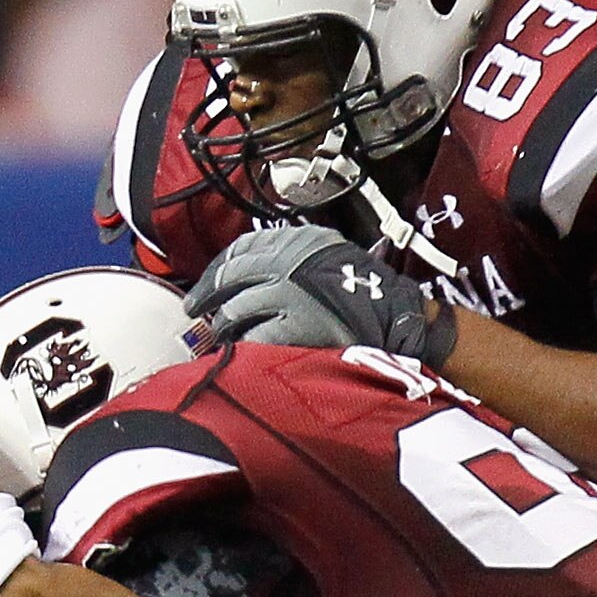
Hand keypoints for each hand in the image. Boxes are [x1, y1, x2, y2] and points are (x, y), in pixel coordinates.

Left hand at [187, 225, 454, 366]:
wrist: (400, 320)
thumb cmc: (367, 293)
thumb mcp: (329, 256)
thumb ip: (291, 258)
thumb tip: (246, 272)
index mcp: (298, 242)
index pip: (241, 248)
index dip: (218, 269)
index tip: (206, 283)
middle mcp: (289, 262)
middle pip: (229, 278)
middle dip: (207, 296)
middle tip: (196, 311)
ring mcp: (289, 294)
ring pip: (235, 312)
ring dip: (223, 328)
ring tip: (221, 337)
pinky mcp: (293, 326)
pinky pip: (253, 339)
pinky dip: (244, 348)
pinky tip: (244, 354)